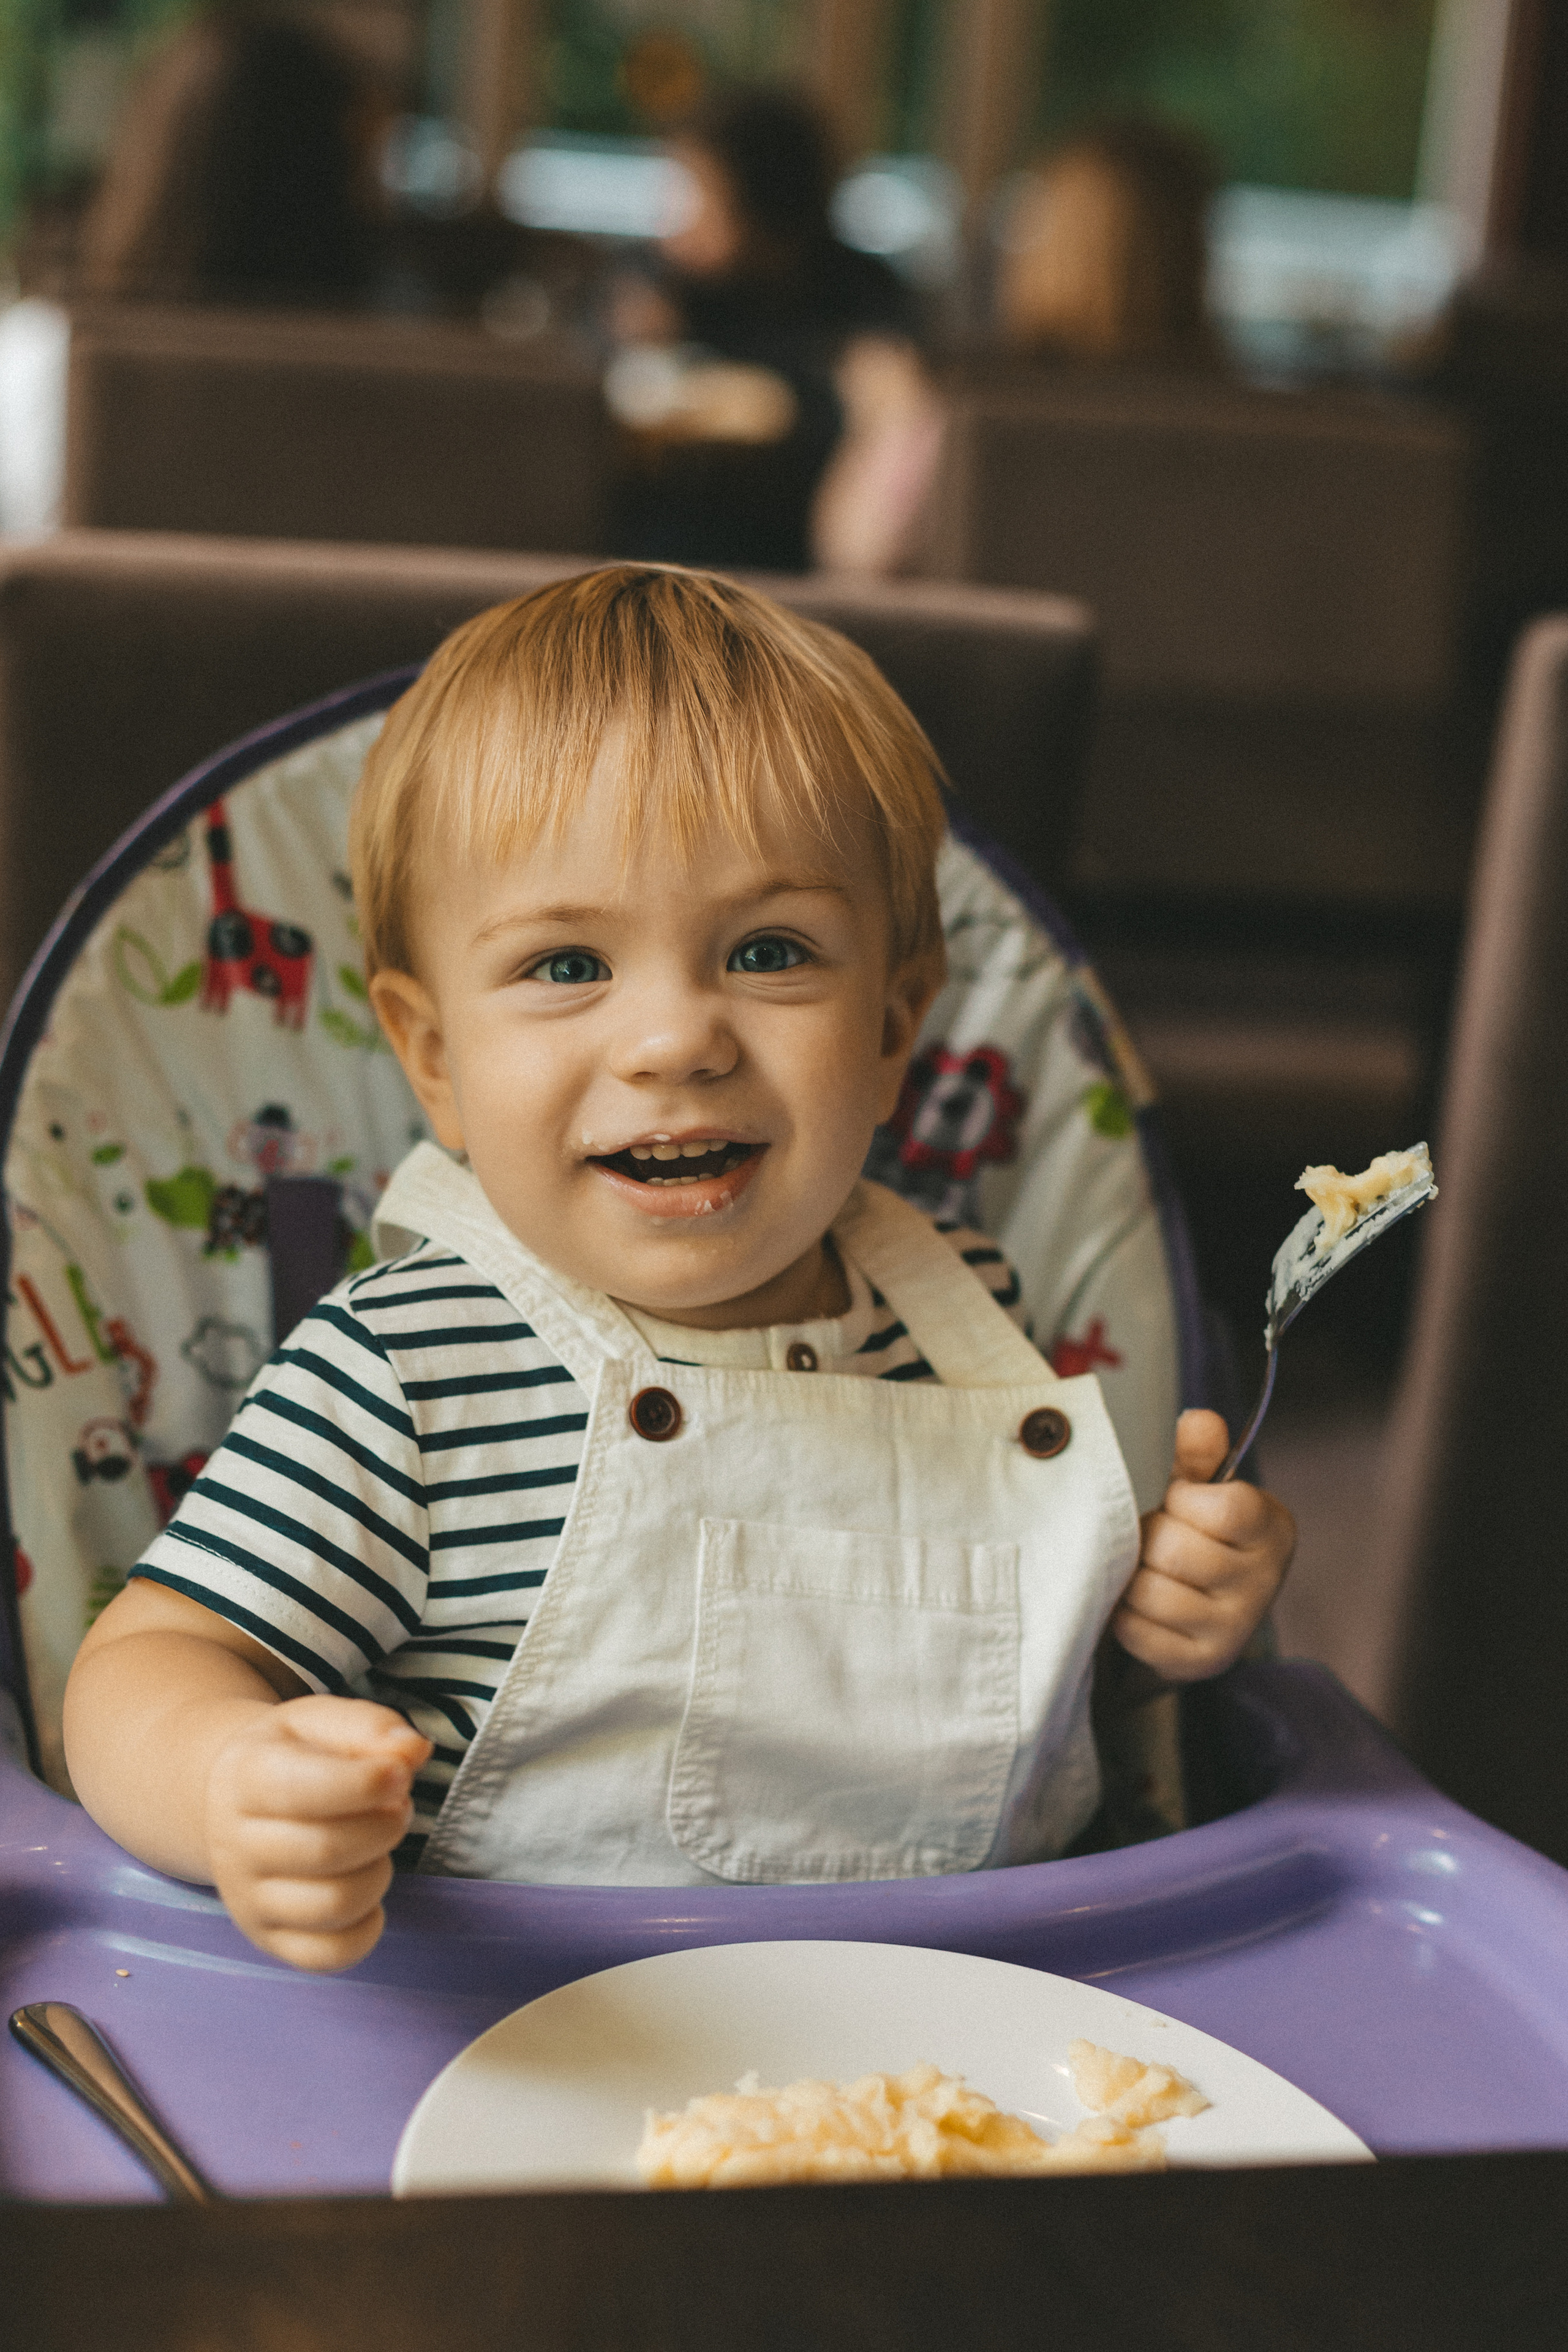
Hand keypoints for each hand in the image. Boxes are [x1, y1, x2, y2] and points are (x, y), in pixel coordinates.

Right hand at [203, 1697, 431, 1972]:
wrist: (234, 1802)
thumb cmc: (292, 1756)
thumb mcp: (319, 1722)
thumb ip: (370, 1728)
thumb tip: (413, 1751)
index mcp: (246, 1777)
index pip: (305, 1790)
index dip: (366, 1783)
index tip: (400, 1774)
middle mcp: (236, 1844)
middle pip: (327, 1850)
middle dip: (384, 1826)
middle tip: (396, 1806)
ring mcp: (248, 1900)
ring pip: (334, 1905)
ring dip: (380, 1872)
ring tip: (378, 1845)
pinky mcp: (269, 1939)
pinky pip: (330, 1956)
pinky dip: (367, 1927)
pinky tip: (365, 1884)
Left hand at [1111, 1409, 1294, 1683]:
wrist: (1206, 1604)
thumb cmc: (1201, 1532)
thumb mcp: (1203, 1489)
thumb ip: (1199, 1455)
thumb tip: (1199, 1420)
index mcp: (1271, 1530)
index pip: (1226, 1508)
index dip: (1186, 1499)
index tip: (1181, 1501)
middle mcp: (1263, 1583)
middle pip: (1175, 1550)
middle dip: (1150, 1536)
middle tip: (1155, 1537)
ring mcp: (1234, 1628)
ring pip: (1151, 1591)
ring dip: (1133, 1574)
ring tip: (1145, 1567)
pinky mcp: (1199, 1661)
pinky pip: (1136, 1629)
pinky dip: (1125, 1612)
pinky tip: (1139, 1601)